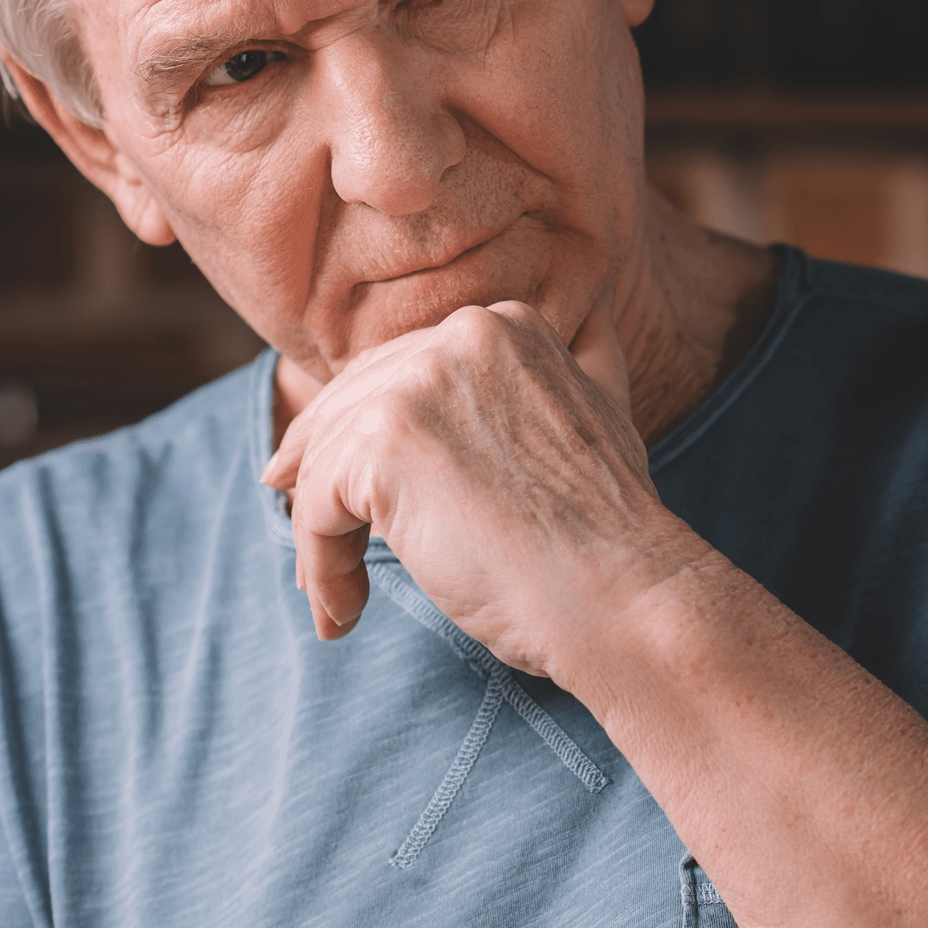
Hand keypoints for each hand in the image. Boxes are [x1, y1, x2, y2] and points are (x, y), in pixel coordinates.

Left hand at [261, 296, 696, 675]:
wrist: (623, 592)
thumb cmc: (611, 530)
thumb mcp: (601, 410)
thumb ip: (567, 364)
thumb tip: (590, 315)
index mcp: (507, 324)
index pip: (402, 370)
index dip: (366, 426)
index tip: (344, 478)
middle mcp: (461, 335)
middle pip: (351, 404)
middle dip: (319, 469)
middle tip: (305, 527)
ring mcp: (420, 384)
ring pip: (326, 459)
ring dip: (323, 536)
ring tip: (340, 598)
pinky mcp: (385, 445)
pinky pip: (316, 508)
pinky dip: (321, 566)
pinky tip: (345, 612)